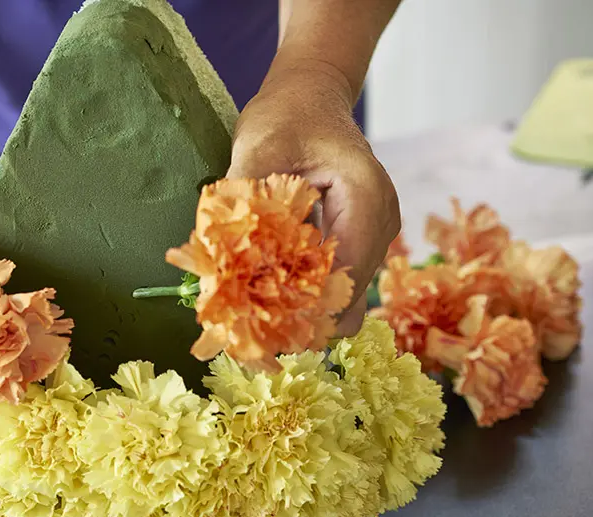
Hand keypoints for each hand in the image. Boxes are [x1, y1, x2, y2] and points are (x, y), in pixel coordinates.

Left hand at [227, 66, 399, 335]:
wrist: (308, 97)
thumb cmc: (286, 115)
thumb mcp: (258, 147)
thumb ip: (247, 198)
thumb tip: (223, 253)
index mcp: (365, 196)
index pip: (348, 270)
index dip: (309, 306)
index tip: (265, 326)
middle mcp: (380, 221)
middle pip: (350, 293)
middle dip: (304, 316)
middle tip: (254, 331)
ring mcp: (373, 234)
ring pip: (345, 295)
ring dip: (303, 309)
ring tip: (257, 319)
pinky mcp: (357, 241)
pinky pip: (336, 281)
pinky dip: (305, 294)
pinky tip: (269, 299)